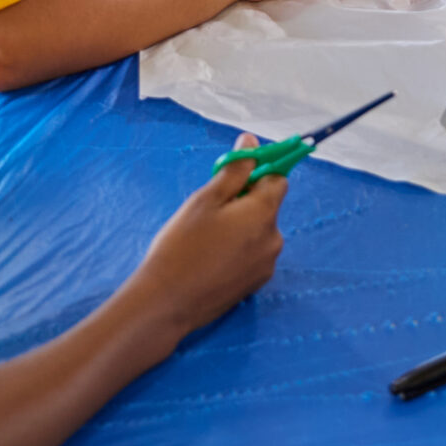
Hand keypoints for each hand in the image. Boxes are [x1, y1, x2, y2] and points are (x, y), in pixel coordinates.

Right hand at [123, 144, 287, 337]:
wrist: (168, 302)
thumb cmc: (182, 245)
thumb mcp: (205, 200)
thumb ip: (234, 170)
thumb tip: (251, 143)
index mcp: (264, 213)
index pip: (277, 179)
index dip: (258, 171)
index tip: (233, 175)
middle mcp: (274, 238)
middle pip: (267, 206)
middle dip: (245, 201)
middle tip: (209, 210)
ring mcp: (267, 264)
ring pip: (259, 231)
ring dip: (242, 226)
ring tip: (207, 237)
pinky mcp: (257, 283)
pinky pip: (254, 253)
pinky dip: (239, 248)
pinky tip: (212, 257)